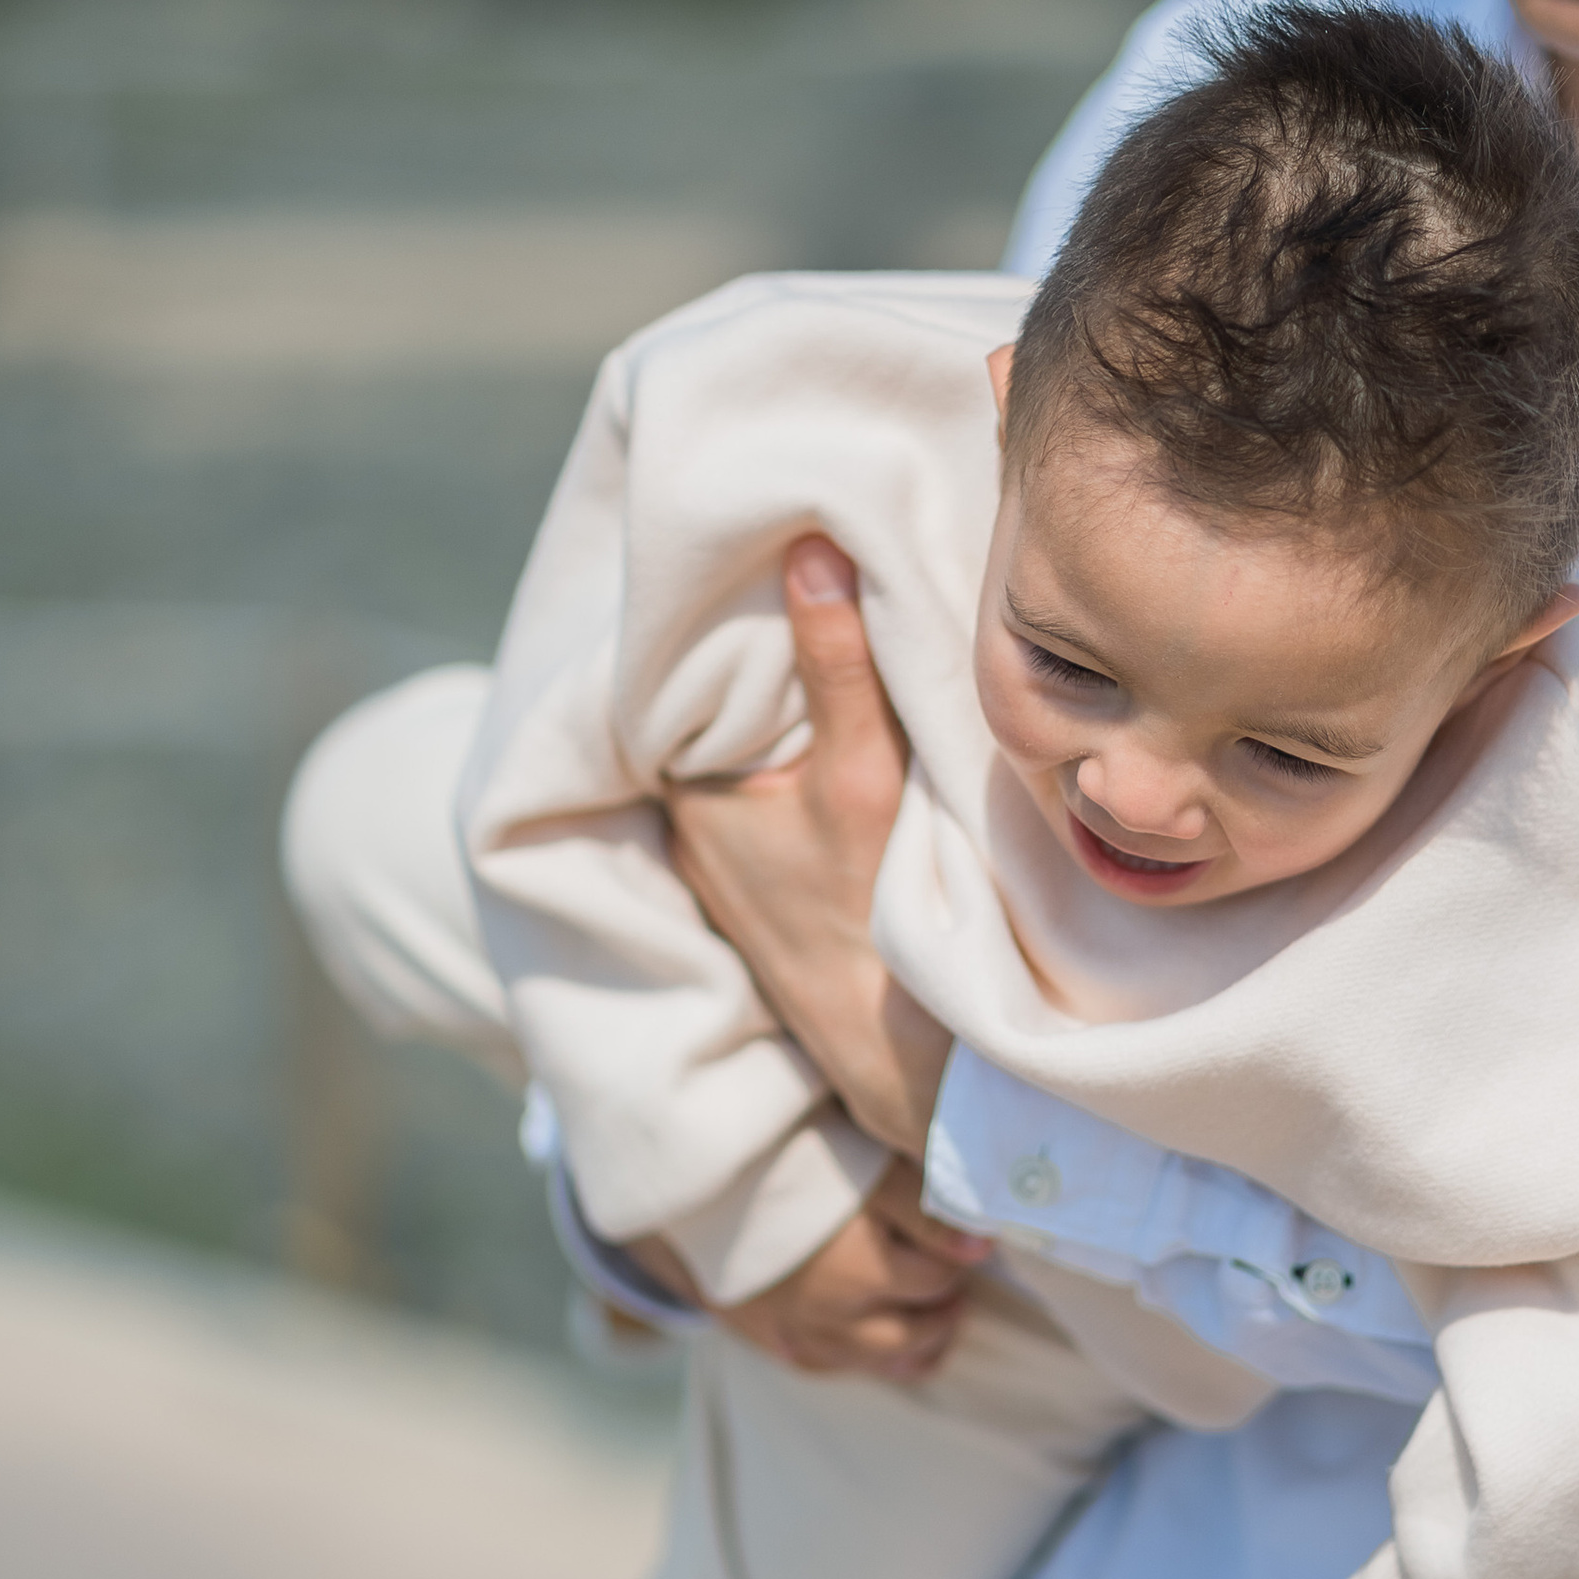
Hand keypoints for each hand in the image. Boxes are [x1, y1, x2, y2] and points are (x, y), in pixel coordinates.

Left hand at [662, 537, 952, 1155]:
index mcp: (684, 783)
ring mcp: (727, 839)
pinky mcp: (769, 860)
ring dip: (794, 681)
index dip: (734, 594)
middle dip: (767, 631)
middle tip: (821, 548)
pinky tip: (854, 694)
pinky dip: (808, 729)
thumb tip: (812, 549)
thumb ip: (839, 668)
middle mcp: (688, 809)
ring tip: (845, 603)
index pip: (689, 658)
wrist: (894, 1047)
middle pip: (721, 688)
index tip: (779, 530)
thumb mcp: (860, 779)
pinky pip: (779, 765)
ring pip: (754, 727)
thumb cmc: (867, 919)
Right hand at [714, 1155, 991, 1380]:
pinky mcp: (773, 1339)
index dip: (958, 1258)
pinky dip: (866, 1357)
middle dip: (944, 1306)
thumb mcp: (862, 1163)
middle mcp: (834, 1314)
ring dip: (917, 1342)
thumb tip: (982, 1248)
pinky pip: (834, 1366)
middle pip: (916, 1331)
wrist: (693, 1177)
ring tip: (932, 1314)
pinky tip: (877, 1337)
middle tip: (951, 1279)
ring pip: (881, 1360)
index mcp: (862, 1269)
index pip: (939, 1279)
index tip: (959, 1239)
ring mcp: (801, 1333)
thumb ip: (924, 1205)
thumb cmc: (786, 1155)